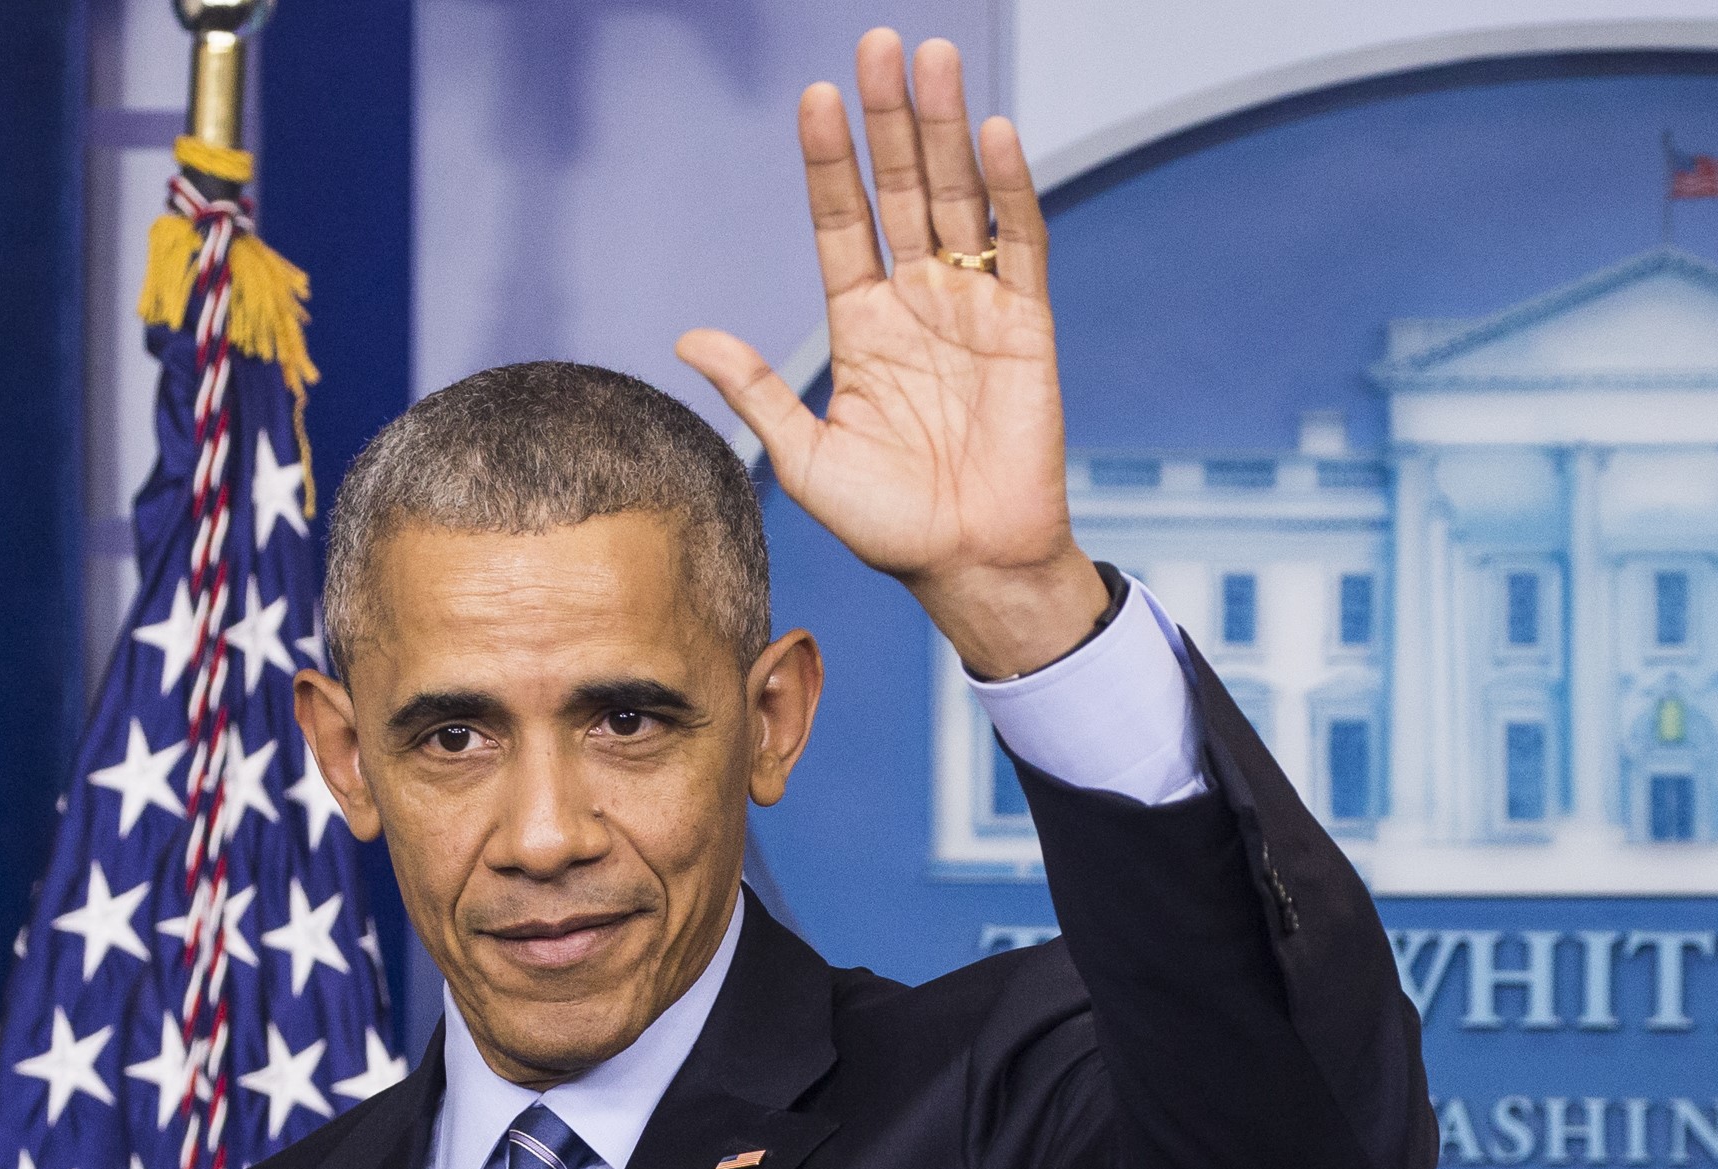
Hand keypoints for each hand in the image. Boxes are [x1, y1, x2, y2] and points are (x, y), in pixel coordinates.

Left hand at [677, 30, 1107, 681]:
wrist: (972, 566)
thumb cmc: (891, 525)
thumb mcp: (806, 460)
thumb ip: (756, 393)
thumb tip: (689, 336)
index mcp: (861, 326)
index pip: (841, 222)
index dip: (828, 163)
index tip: (813, 99)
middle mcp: (917, 303)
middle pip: (899, 189)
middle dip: (888, 119)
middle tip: (876, 43)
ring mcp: (974, 310)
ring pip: (957, 199)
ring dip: (946, 129)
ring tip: (930, 60)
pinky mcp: (1028, 329)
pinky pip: (1019, 246)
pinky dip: (1010, 190)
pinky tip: (994, 135)